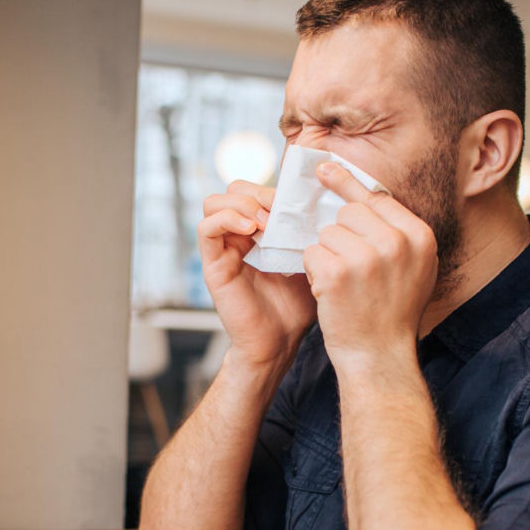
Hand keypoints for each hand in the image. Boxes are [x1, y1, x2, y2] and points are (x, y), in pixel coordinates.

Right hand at [199, 180, 315, 372]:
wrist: (280, 342)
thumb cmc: (297, 305)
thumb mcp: (309, 259)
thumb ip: (308, 231)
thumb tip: (322, 201)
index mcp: (259, 231)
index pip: (256, 190)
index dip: (275, 188)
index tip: (298, 202)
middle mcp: (238, 236)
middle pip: (234, 189)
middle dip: (259, 192)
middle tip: (280, 210)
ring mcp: (223, 249)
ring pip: (214, 202)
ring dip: (242, 204)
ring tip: (265, 222)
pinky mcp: (213, 264)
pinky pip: (206, 229)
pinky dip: (227, 220)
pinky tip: (251, 231)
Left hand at [303, 162, 437, 372]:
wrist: (379, 357)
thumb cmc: (391, 313)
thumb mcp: (413, 268)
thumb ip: (396, 232)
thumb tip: (362, 191)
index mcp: (419, 236)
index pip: (376, 198)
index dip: (348, 185)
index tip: (324, 170)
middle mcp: (397, 242)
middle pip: (348, 213)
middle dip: (340, 236)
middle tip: (351, 270)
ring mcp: (367, 257)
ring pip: (326, 234)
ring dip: (326, 256)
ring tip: (343, 286)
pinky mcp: (338, 274)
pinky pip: (311, 253)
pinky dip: (313, 272)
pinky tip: (329, 293)